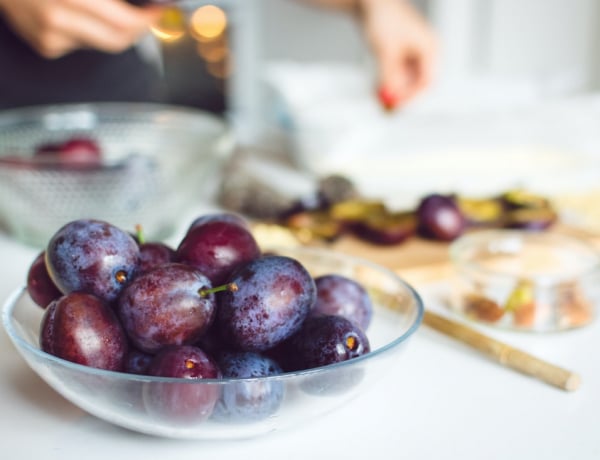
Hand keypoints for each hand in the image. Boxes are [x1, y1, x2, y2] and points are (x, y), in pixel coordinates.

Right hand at [0, 0, 164, 57]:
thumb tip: (143, 4)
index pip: (124, 23)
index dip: (146, 19)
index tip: (158, 11)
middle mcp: (59, 19)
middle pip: (118, 41)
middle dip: (138, 30)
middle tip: (146, 16)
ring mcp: (51, 37)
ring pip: (103, 44)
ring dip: (113, 30)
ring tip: (106, 9)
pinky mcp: (46, 47)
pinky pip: (82, 44)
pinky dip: (89, 31)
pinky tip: (76, 14)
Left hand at [358, 0, 436, 109]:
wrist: (371, 0)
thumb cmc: (384, 18)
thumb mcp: (386, 51)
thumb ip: (390, 75)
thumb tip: (392, 96)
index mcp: (430, 48)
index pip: (427, 81)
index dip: (412, 97)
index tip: (396, 106)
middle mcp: (425, 52)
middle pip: (417, 83)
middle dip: (401, 97)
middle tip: (386, 108)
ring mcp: (413, 53)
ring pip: (406, 80)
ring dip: (394, 90)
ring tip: (378, 95)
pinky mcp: (401, 53)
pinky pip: (398, 74)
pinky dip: (388, 82)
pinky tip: (377, 87)